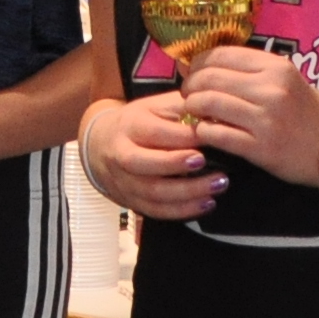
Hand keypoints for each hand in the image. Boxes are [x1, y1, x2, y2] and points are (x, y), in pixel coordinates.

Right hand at [80, 92, 218, 220]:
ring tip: (217, 186)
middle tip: (205, 162)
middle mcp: (121, 154)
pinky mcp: (131, 201)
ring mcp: (124, 181)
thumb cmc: (140, 122)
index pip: (154, 132)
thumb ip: (184, 108)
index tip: (209, 136)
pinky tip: (206, 203)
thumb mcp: (157, 106)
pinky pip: (156, 211)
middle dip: (175, 164)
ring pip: (152, 192)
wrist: (101, 145)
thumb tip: (217, 112)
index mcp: (130, 125)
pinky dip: (182, 211)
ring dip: (187, 192)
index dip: (182, 136)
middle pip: (144, 163)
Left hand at [174, 43, 318, 187]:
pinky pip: (216, 134)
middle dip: (190, 87)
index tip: (191, 74)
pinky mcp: (261, 148)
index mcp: (275, 67)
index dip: (197, 63)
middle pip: (209, 78)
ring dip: (193, 109)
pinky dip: (202, 132)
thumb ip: (246, 71)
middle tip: (188, 97)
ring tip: (194, 114)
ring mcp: (266, 119)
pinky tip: (205, 133)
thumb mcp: (284, 80)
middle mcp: (271, 89)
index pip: (220, 54)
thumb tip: (194, 63)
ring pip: (208, 104)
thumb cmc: (307, 112)